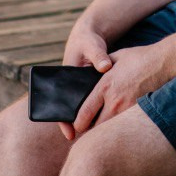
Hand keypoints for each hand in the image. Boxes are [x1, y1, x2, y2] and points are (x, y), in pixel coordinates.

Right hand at [59, 19, 113, 138]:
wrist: (88, 36)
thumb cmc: (88, 41)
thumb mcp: (92, 46)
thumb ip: (98, 56)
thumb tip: (105, 67)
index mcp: (66, 79)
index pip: (61, 105)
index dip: (65, 121)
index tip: (71, 134)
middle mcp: (72, 87)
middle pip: (75, 110)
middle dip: (81, 124)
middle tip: (91, 139)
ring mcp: (81, 88)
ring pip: (86, 108)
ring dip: (92, 118)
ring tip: (105, 131)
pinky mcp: (91, 87)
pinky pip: (94, 101)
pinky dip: (101, 108)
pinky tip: (114, 114)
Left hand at [67, 44, 169, 138]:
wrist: (163, 62)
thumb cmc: (139, 57)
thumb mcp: (116, 58)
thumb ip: (102, 68)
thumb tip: (92, 74)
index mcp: (104, 87)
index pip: (84, 114)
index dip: (78, 124)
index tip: (77, 126)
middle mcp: (114, 101)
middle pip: (95, 128)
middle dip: (91, 131)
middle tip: (90, 130)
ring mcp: (128, 109)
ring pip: (110, 129)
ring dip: (106, 130)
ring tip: (105, 130)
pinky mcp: (139, 113)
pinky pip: (125, 126)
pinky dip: (121, 128)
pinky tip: (122, 126)